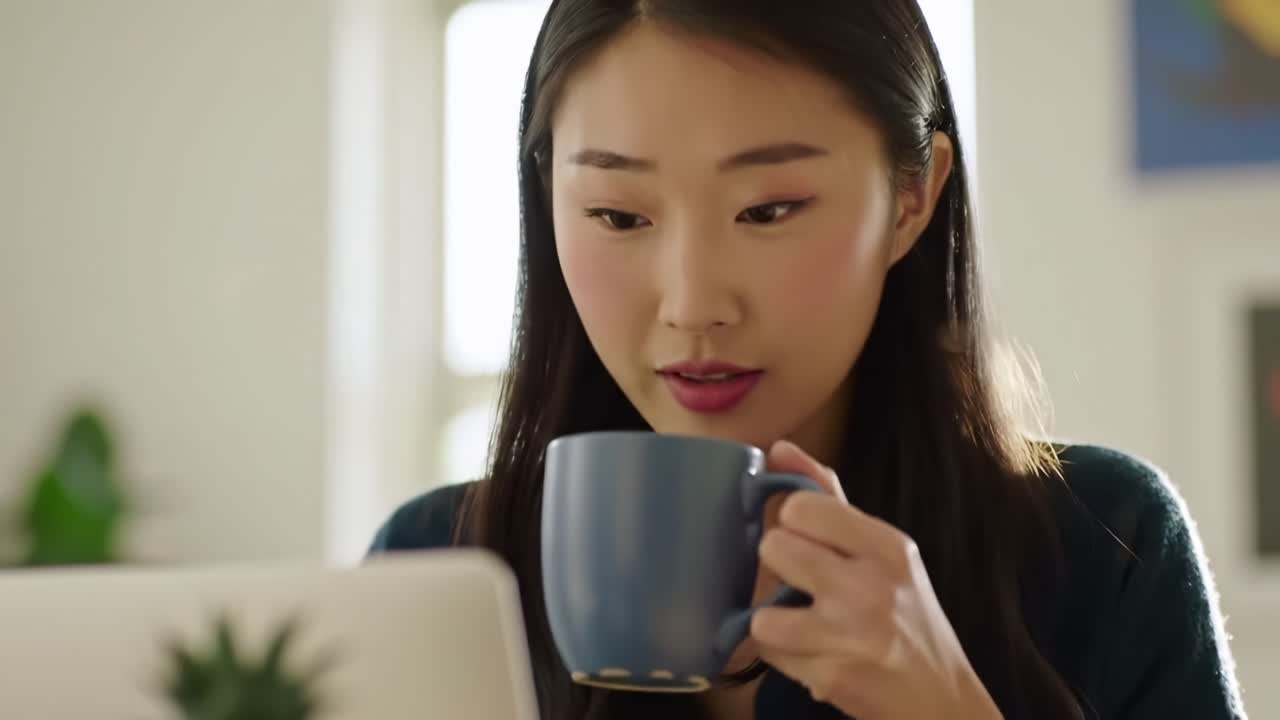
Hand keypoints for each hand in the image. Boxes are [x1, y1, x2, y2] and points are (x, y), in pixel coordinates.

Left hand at [750, 440, 1002, 719]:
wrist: (941, 700)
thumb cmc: (907, 617)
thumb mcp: (883, 551)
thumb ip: (828, 497)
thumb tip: (779, 448)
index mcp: (886, 546)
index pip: (800, 506)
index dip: (791, 523)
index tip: (807, 540)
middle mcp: (871, 586)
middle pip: (773, 548)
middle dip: (779, 569)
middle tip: (804, 583)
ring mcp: (851, 635)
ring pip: (762, 612)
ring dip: (774, 622)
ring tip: (804, 625)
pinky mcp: (832, 677)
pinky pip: (770, 653)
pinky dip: (783, 656)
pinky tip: (813, 654)